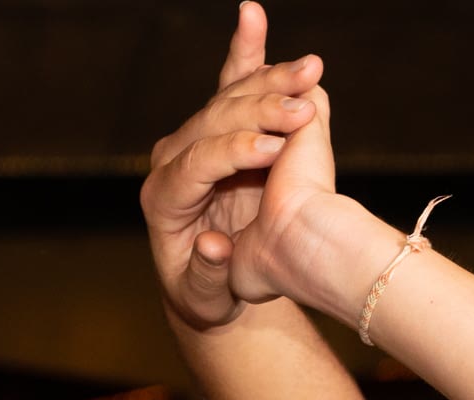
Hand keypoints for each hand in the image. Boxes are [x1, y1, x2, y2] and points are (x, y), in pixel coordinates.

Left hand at [141, 3, 335, 329]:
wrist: (205, 279)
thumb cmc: (206, 293)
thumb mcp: (205, 298)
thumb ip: (208, 274)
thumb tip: (213, 246)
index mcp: (162, 198)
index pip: (195, 162)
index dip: (234, 152)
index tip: (276, 151)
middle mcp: (172, 158)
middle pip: (213, 121)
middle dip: (259, 111)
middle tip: (302, 110)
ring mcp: (193, 136)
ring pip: (229, 98)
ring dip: (271, 80)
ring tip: (311, 67)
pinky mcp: (215, 126)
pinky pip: (231, 82)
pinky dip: (245, 51)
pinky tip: (251, 14)